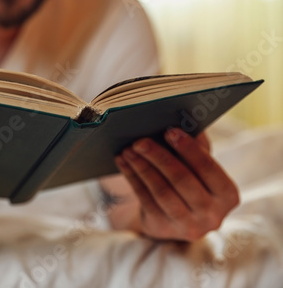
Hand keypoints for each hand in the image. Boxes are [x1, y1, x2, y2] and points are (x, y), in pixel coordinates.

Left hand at [114, 128, 238, 241]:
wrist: (175, 220)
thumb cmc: (191, 184)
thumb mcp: (200, 169)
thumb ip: (197, 148)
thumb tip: (183, 121)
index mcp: (228, 195)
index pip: (208, 169)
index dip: (189, 150)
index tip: (170, 131)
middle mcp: (212, 215)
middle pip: (182, 180)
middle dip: (159, 157)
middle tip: (140, 140)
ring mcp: (187, 226)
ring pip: (160, 191)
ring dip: (141, 167)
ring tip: (128, 149)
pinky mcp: (162, 229)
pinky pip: (144, 199)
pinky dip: (132, 178)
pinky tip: (123, 162)